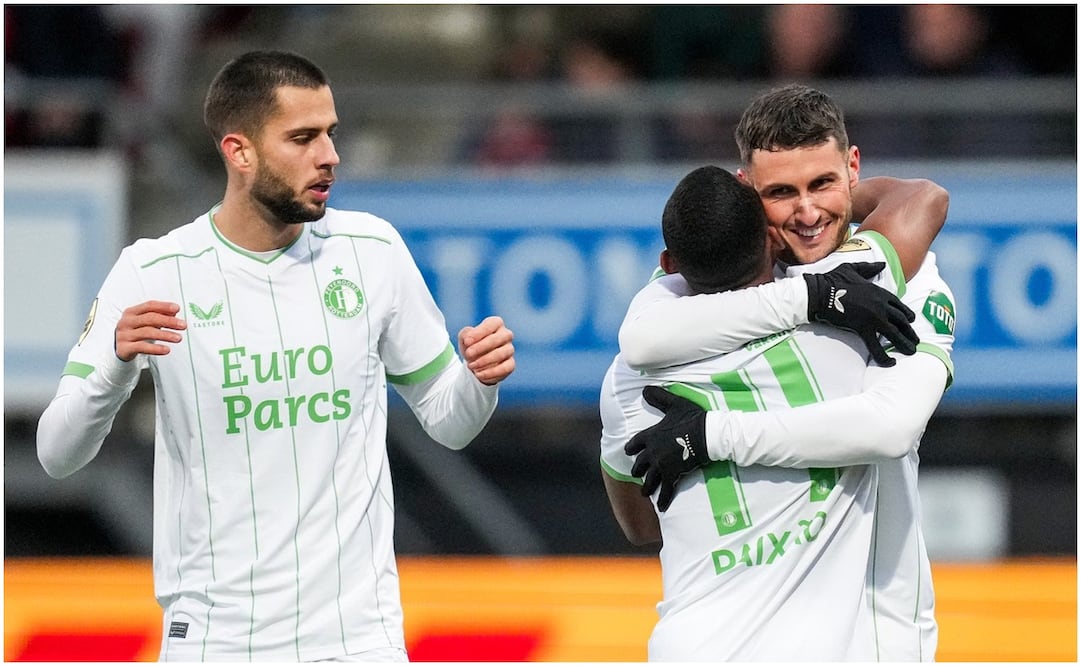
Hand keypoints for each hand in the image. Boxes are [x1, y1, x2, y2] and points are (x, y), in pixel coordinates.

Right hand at [114, 300, 186, 361]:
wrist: (120, 348)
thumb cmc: (136, 331)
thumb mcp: (146, 322)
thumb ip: (160, 315)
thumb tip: (174, 312)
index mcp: (131, 312)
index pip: (149, 306)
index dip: (164, 306)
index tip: (177, 308)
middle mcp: (126, 322)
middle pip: (149, 318)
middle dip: (168, 321)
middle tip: (183, 325)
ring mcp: (124, 335)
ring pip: (147, 332)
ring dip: (165, 335)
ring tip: (178, 338)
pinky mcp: (124, 348)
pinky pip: (142, 347)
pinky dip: (156, 349)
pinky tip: (167, 349)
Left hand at [459, 316, 514, 384]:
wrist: (475, 364)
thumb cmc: (471, 346)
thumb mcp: (465, 338)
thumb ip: (465, 335)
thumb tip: (469, 340)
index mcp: (496, 324)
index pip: (491, 325)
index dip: (479, 333)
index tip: (467, 342)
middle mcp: (506, 335)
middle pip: (498, 338)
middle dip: (481, 347)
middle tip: (468, 354)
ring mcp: (510, 350)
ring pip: (501, 354)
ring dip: (484, 361)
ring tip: (471, 365)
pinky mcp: (511, 364)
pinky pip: (504, 368)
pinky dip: (490, 372)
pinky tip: (478, 374)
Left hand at [625, 385, 708, 511]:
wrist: (708, 434)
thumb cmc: (692, 418)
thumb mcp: (674, 404)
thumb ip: (659, 398)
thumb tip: (644, 388)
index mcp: (651, 435)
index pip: (635, 443)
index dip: (631, 448)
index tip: (628, 452)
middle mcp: (652, 452)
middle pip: (640, 464)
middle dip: (637, 470)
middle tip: (636, 474)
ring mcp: (662, 465)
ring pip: (650, 479)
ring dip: (646, 487)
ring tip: (644, 493)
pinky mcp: (673, 475)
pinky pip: (666, 490)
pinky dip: (663, 499)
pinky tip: (661, 507)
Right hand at [803, 262, 917, 366]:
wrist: (820, 292)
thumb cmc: (833, 279)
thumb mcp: (853, 268)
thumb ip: (869, 267)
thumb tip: (881, 264)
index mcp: (879, 292)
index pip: (898, 305)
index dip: (906, 314)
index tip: (910, 321)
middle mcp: (881, 305)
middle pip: (901, 321)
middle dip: (910, 331)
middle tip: (915, 340)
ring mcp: (874, 318)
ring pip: (895, 334)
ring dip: (905, 344)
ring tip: (911, 351)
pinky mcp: (864, 329)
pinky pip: (877, 346)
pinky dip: (884, 356)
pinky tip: (891, 362)